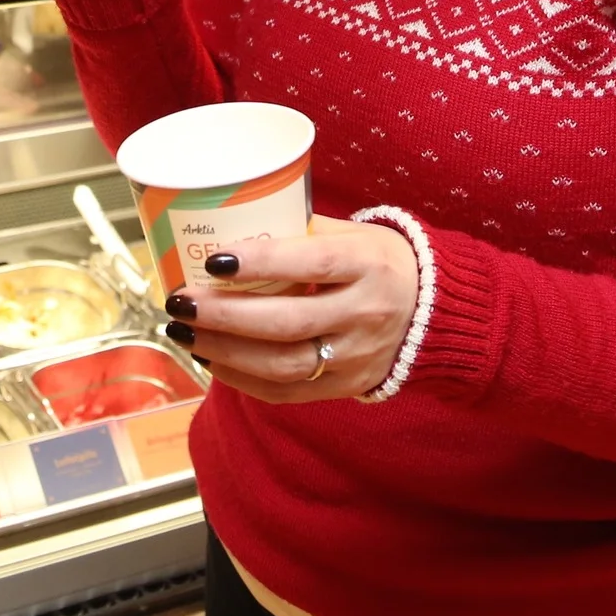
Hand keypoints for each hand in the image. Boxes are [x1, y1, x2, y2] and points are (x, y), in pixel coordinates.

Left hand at [160, 216, 418, 403]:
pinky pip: (287, 391)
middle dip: (225, 315)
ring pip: (283, 363)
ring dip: (224, 350)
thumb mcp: (351, 233)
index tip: (214, 259)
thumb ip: (298, 230)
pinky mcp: (346, 387)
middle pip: (288, 322)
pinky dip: (242, 378)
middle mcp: (366, 313)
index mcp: (369, 264)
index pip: (313, 263)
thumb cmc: (378, 261)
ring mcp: (357, 356)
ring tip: (184, 332)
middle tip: (181, 302)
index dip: (261, 263)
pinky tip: (211, 358)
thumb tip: (228, 224)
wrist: (433, 312)